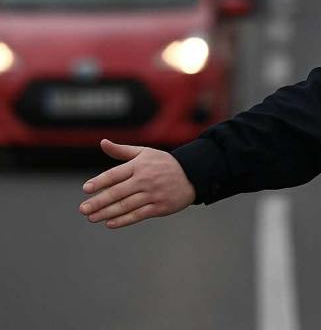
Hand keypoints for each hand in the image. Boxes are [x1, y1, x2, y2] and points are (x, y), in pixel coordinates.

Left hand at [79, 139, 195, 228]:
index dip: (99, 182)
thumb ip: (122, 151)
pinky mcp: (159, 207)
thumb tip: (102, 142)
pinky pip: (138, 215)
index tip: (85, 189)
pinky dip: (123, 220)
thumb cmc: (164, 163)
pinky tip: (109, 223)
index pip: (115, 174)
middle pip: (117, 193)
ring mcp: (153, 194)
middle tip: (83, 209)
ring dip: (106, 213)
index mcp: (139, 165)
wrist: (192, 175)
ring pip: (125, 206)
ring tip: (92, 217)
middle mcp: (145, 180)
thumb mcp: (145, 153)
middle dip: (98, 202)